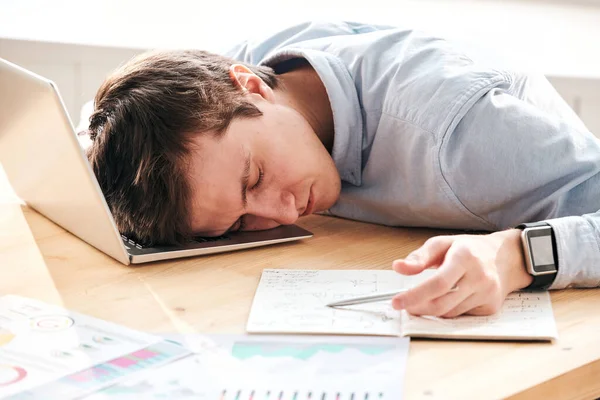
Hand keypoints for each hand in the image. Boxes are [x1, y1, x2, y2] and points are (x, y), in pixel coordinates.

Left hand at [391, 229, 532, 317]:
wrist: (505, 258)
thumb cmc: (469, 249)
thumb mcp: (443, 243)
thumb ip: (419, 257)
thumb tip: (398, 267)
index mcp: (465, 257)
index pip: (438, 283)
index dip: (415, 295)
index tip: (396, 302)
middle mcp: (479, 277)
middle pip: (443, 303)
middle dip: (418, 307)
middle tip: (404, 305)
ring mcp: (487, 294)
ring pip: (450, 312)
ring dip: (431, 310)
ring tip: (420, 301)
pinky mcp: (490, 307)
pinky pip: (461, 316)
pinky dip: (447, 311)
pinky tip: (444, 300)